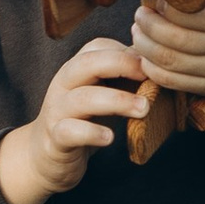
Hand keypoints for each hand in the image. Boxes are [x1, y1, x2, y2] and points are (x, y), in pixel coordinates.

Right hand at [0, 37, 153, 203]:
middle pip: (87, 63)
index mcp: (76, 69)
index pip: (97, 46)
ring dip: (116, 100)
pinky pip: (70, 131)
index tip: (153, 63)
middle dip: (121, 64)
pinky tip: (109, 138)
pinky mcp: (55, 139)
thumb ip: (121, 80)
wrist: (46, 157)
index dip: (127, 51)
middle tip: (150, 77)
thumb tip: (159, 68)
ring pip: (83, 98)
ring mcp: (57, 111)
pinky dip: (90, 132)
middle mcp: (64, 84)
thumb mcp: (100, 94)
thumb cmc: (82, 120)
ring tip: (143, 109)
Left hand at [130, 0, 204, 142]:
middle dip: (150, 26)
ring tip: (138, 30)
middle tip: (139, 14)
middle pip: (180, 40)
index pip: (200, 14)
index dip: (171, 7)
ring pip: (172, 62)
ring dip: (145, 46)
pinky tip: (145, 53)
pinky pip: (173, 82)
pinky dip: (152, 68)